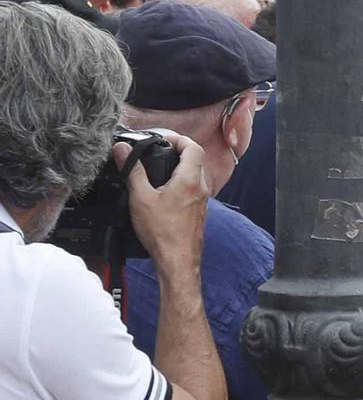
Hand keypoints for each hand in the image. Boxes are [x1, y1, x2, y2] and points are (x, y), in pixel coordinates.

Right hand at [121, 130, 208, 281]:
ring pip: (195, 174)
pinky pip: (193, 188)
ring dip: (179, 166)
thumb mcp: (141, 197)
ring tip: (157, 166)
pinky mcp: (198, 211)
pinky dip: (181, 181)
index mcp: (190, 180)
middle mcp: (201, 188)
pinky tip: (164, 189)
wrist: (177, 261)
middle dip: (178, 150)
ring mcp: (202, 201)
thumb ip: (132, 170)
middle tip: (158, 149)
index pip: (194, 148)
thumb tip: (122, 149)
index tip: (162, 139)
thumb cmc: (161, 232)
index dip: (179, 138)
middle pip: (195, 159)